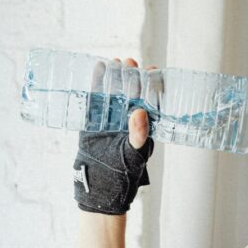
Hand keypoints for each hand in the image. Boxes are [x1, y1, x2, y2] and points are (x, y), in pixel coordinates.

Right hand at [73, 56, 158, 214]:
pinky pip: (96, 98)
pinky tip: (98, 67)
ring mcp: (112, 118)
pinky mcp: (94, 119)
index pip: (152, 100)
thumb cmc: (123, 173)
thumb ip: (138, 134)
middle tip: (131, 62)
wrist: (100, 185)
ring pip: (115, 92)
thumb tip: (141, 111)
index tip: (153, 69)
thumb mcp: (134, 154)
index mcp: (144, 125)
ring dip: (116, 76)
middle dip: (133, 75)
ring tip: (116, 61)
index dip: (153, 84)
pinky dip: (97, 83)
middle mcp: (129, 119)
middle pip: (133, 91)